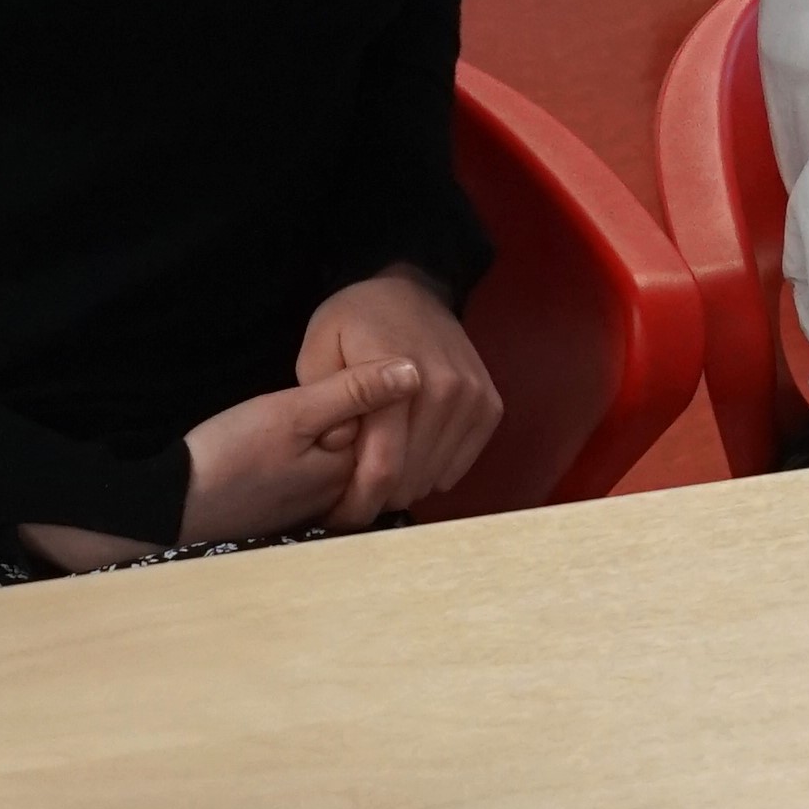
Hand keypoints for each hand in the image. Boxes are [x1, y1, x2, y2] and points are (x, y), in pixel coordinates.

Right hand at [7, 355, 421, 572]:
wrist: (171, 506)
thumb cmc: (228, 456)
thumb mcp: (290, 413)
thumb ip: (353, 391)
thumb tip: (415, 370)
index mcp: (354, 471)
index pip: (388, 417)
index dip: (363, 383)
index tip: (342, 360)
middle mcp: (347, 494)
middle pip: (368, 438)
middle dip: (350, 409)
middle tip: (298, 401)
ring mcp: (321, 504)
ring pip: (343, 452)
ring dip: (329, 428)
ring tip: (282, 420)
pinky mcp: (296, 506)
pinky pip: (321, 470)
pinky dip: (312, 449)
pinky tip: (278, 442)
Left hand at [297, 268, 502, 524]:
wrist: (411, 289)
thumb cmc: (355, 321)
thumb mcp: (319, 349)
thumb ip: (326, 401)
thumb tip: (338, 446)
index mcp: (397, 377)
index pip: (383, 466)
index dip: (358, 503)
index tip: (337, 519)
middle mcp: (445, 388)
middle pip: (412, 478)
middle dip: (377, 498)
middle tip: (351, 497)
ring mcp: (473, 396)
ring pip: (436, 475)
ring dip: (405, 486)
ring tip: (377, 476)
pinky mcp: (489, 405)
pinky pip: (462, 464)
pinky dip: (433, 470)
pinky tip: (410, 457)